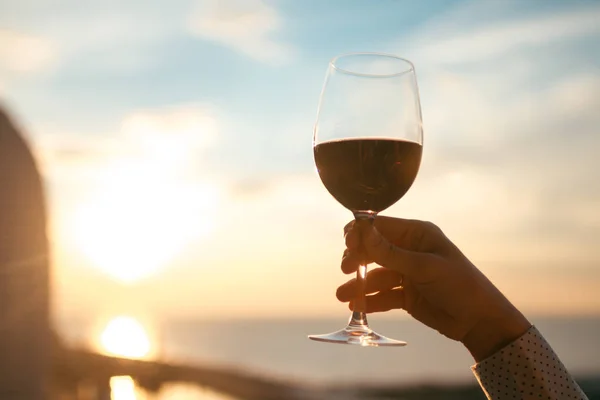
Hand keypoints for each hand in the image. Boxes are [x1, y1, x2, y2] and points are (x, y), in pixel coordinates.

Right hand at [337, 217, 530, 360]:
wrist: (480, 321)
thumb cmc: (460, 286)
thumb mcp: (424, 267)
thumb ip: (390, 253)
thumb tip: (361, 232)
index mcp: (417, 234)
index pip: (380, 226)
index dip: (361, 233)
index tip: (347, 245)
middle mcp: (409, 250)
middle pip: (373, 250)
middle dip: (357, 259)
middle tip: (346, 270)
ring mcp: (406, 273)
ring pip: (374, 275)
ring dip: (358, 283)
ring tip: (342, 296)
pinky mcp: (405, 295)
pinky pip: (382, 294)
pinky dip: (368, 299)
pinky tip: (355, 305)